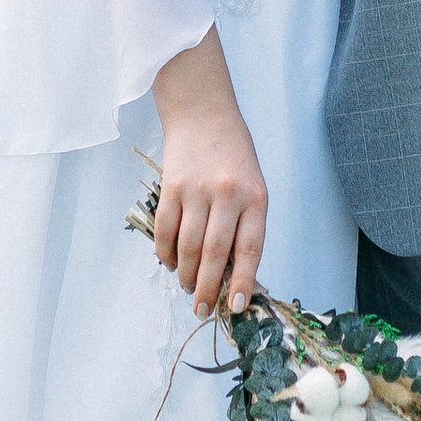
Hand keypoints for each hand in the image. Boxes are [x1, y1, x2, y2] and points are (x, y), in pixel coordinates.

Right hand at [149, 29, 268, 320]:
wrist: (203, 112)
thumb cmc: (233, 155)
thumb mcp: (252, 185)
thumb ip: (245, 224)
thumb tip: (231, 274)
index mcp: (255, 197)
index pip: (250, 248)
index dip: (241, 281)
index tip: (234, 307)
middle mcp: (227, 194)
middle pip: (215, 253)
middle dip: (207, 288)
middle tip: (201, 308)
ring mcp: (197, 190)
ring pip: (188, 246)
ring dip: (185, 274)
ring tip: (186, 287)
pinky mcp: (171, 186)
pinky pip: (166, 229)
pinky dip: (165, 251)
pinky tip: (168, 262)